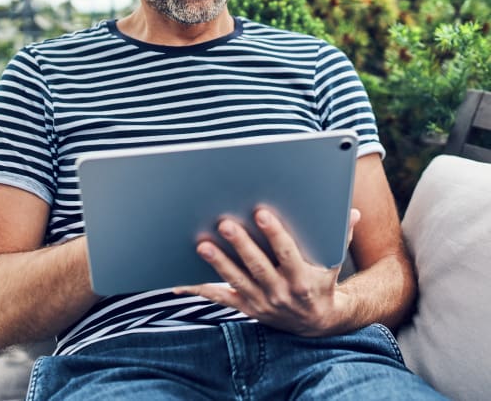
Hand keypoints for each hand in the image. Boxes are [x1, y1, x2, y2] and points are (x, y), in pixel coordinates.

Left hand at [173, 207, 360, 336]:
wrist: (316, 322)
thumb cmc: (322, 280)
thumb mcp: (334, 260)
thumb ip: (342, 234)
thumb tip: (352, 210)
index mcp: (302, 278)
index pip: (287, 253)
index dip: (274, 233)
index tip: (261, 212)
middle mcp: (280, 293)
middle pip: (257, 266)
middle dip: (241, 245)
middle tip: (225, 223)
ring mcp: (261, 302)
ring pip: (236, 281)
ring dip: (219, 263)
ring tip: (203, 244)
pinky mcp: (247, 308)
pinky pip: (221, 299)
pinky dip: (201, 290)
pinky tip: (180, 282)